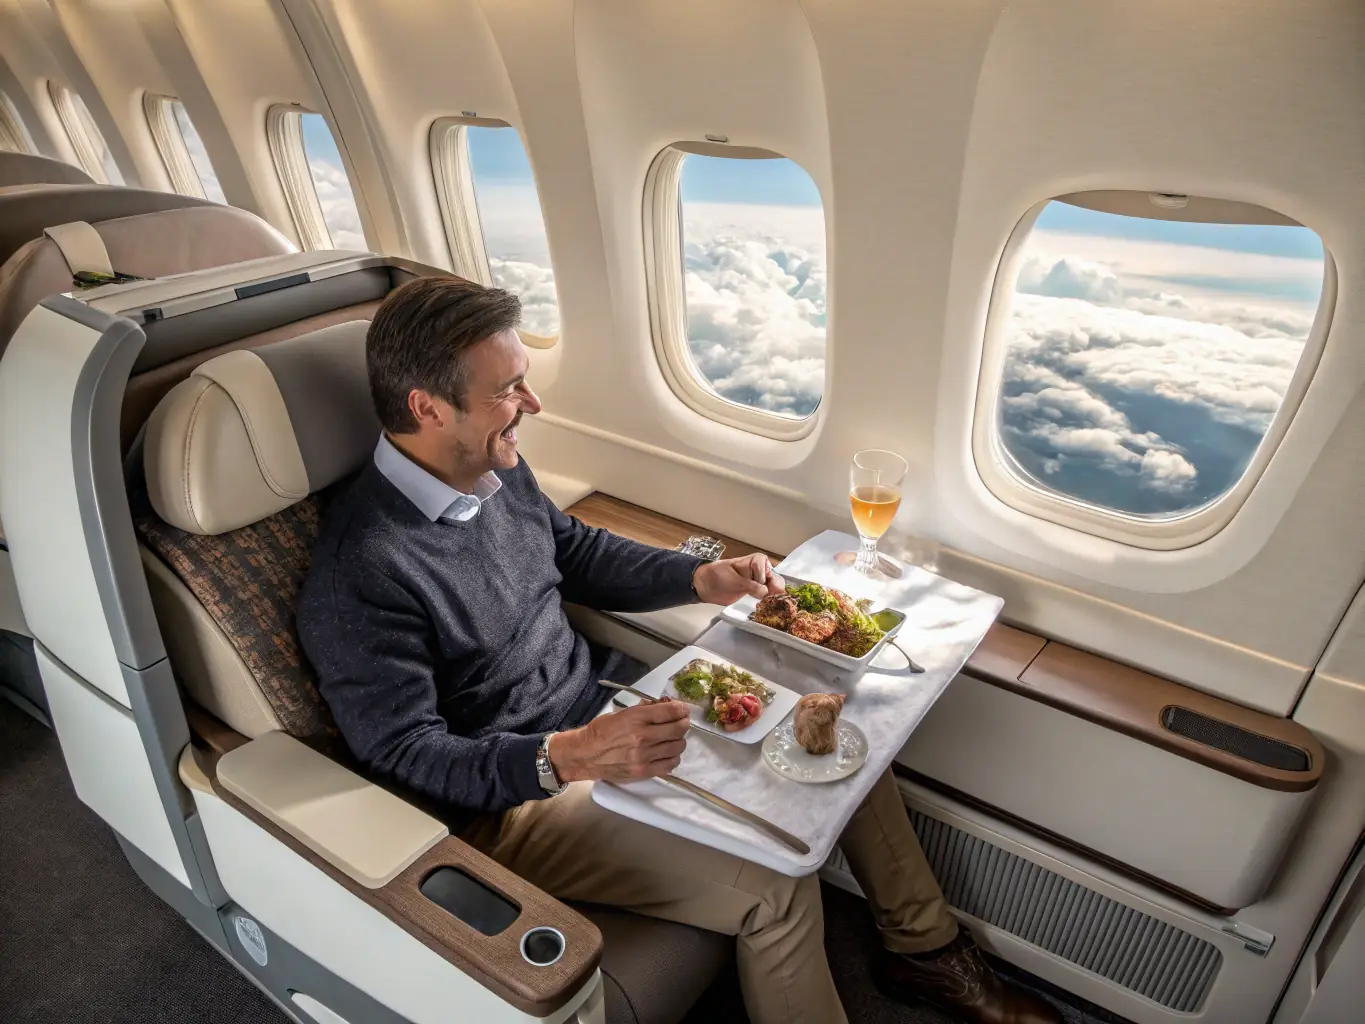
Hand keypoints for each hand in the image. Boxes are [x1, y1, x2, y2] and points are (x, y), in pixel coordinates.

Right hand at [549, 698, 690, 783]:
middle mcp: (642, 737)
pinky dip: (673, 757)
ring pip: (677, 747)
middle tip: (681, 722)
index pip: (670, 712)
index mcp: (636, 718)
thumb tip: (665, 705)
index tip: (682, 709)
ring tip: (672, 738)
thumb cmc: (601, 731)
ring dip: (679, 740)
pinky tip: (666, 753)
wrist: (585, 754)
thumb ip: (644, 710)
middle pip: (678, 729)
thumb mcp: (621, 713)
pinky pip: (670, 764)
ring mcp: (644, 756)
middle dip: (683, 723)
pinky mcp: (643, 772)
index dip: (681, 709)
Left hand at [692, 553, 784, 604]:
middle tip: (773, 598)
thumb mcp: (734, 580)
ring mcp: (760, 581)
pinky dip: (770, 601)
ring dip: (774, 597)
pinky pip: (768, 596)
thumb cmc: (718, 576)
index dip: (760, 578)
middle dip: (775, 589)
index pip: (765, 570)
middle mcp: (761, 570)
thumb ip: (750, 586)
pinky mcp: (757, 591)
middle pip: (775, 579)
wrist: (707, 586)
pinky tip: (770, 607)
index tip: (754, 584)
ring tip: (772, 604)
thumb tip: (766, 593)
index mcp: (756, 560)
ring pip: (774, 588)